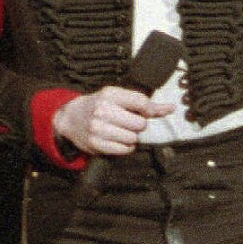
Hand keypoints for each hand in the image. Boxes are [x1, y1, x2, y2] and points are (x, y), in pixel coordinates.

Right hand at [52, 86, 174, 155]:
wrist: (71, 117)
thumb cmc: (101, 106)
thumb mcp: (118, 97)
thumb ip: (144, 103)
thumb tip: (170, 108)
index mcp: (110, 94)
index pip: (141, 102)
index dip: (149, 110)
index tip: (146, 112)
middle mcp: (102, 110)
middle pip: (139, 123)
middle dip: (138, 125)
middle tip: (128, 122)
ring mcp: (97, 128)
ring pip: (132, 138)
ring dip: (132, 138)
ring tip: (121, 131)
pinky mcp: (95, 143)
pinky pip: (124, 150)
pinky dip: (125, 147)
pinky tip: (117, 140)